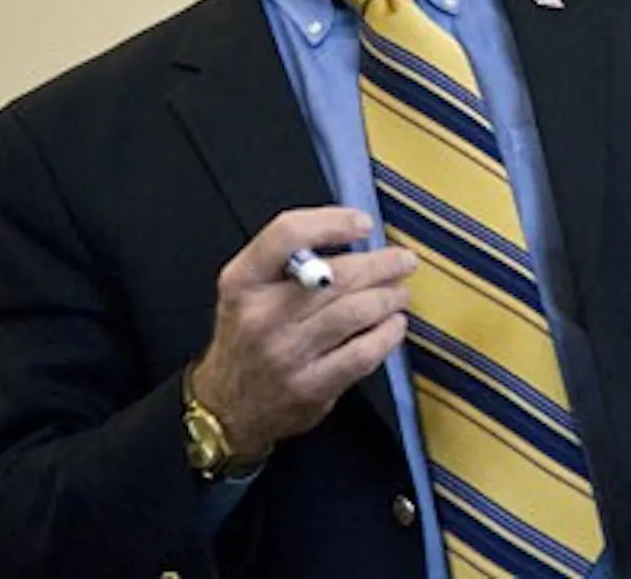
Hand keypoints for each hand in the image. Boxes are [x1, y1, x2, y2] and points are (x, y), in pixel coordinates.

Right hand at [189, 206, 416, 460]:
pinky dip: (388, 334)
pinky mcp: (310, 387)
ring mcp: (285, 354)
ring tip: (398, 293)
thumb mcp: (247, 292)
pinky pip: (363, 352)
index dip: (333, 222)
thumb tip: (355, 236)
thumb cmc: (247, 340)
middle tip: (403, 261)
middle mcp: (261, 316)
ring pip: (356, 311)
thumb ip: (290, 261)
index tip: (363, 223)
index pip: (287, 234)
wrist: (227, 408)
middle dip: (382, 264)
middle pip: (337, 275)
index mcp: (242, 282)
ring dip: (389, 297)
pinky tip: (393, 325)